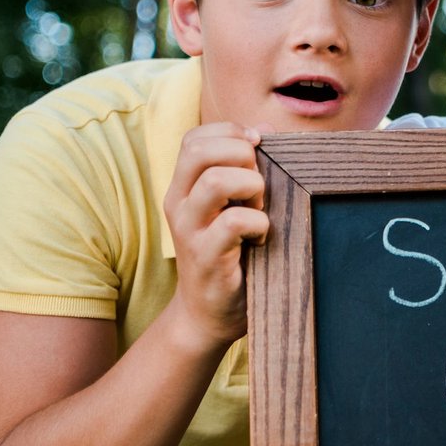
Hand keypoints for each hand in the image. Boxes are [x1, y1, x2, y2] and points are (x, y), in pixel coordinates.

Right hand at [164, 122, 269, 348]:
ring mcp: (189, 229)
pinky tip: (261, 239)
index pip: (194, 138)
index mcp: (183, 187)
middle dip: (243, 155)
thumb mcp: (232, 207)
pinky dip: (259, 223)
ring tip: (259, 210)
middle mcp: (179, 203)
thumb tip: (266, 130)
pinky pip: (234, 221)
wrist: (208, 315)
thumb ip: (243, 171)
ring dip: (252, 188)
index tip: (258, 150)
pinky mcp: (205, 256)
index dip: (230, 132)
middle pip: (201, 150)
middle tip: (258, 184)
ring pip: (217, 180)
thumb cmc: (231, 254)